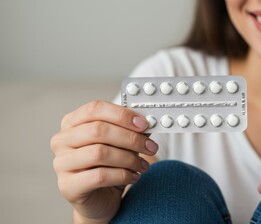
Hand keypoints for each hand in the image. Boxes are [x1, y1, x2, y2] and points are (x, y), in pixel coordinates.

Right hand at [50, 101, 157, 222]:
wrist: (100, 200)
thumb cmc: (108, 167)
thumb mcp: (121, 144)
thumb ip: (131, 130)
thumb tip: (148, 122)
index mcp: (72, 122)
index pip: (95, 109)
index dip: (122, 115)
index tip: (144, 123)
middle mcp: (62, 141)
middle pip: (98, 130)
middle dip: (130, 138)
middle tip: (151, 146)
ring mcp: (61, 163)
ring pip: (100, 153)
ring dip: (129, 158)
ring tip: (142, 165)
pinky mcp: (68, 186)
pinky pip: (100, 176)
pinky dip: (123, 175)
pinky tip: (134, 177)